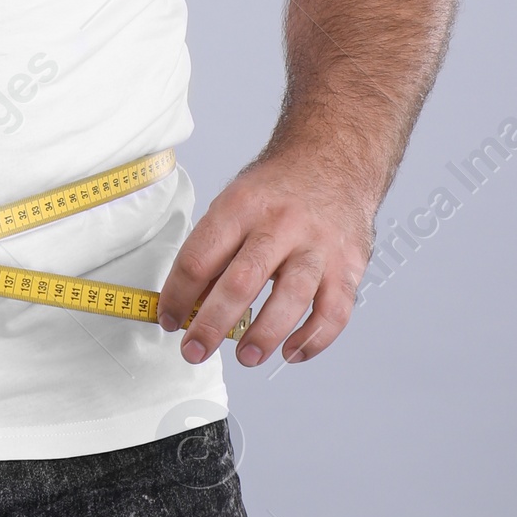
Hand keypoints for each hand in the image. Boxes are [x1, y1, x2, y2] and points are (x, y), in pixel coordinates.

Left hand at [155, 150, 373, 369]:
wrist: (334, 160)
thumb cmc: (278, 190)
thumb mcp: (237, 203)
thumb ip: (216, 251)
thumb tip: (189, 304)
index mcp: (242, 206)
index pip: (200, 256)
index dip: (177, 294)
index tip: (168, 318)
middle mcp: (281, 224)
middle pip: (242, 280)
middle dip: (212, 323)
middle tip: (193, 351)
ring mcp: (318, 246)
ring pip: (291, 297)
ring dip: (264, 334)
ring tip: (245, 356)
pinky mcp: (348, 266)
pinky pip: (334, 312)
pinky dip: (313, 340)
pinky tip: (291, 352)